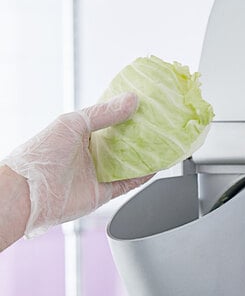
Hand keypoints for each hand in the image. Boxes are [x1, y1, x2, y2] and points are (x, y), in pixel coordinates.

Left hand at [1, 92, 152, 236]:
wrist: (31, 194)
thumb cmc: (42, 156)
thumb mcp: (73, 123)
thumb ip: (104, 114)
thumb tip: (131, 100)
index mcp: (80, 133)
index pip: (109, 120)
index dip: (127, 113)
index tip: (146, 106)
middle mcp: (90, 153)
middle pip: (121, 143)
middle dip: (140, 136)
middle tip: (160, 125)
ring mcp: (98, 173)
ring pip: (128, 164)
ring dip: (144, 156)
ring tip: (163, 145)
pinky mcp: (104, 192)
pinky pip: (128, 183)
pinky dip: (142, 177)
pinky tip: (155, 168)